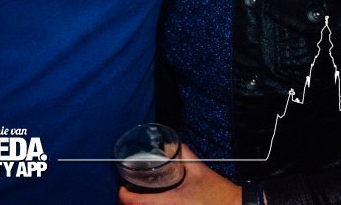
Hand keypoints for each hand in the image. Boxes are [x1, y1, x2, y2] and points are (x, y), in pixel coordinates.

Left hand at [118, 145, 240, 204]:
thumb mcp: (199, 169)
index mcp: (171, 202)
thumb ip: (182, 153)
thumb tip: (169, 142)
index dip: (123, 196)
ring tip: (139, 200)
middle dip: (129, 204)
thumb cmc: (218, 192)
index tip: (122, 187)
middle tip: (129, 193)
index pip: (135, 204)